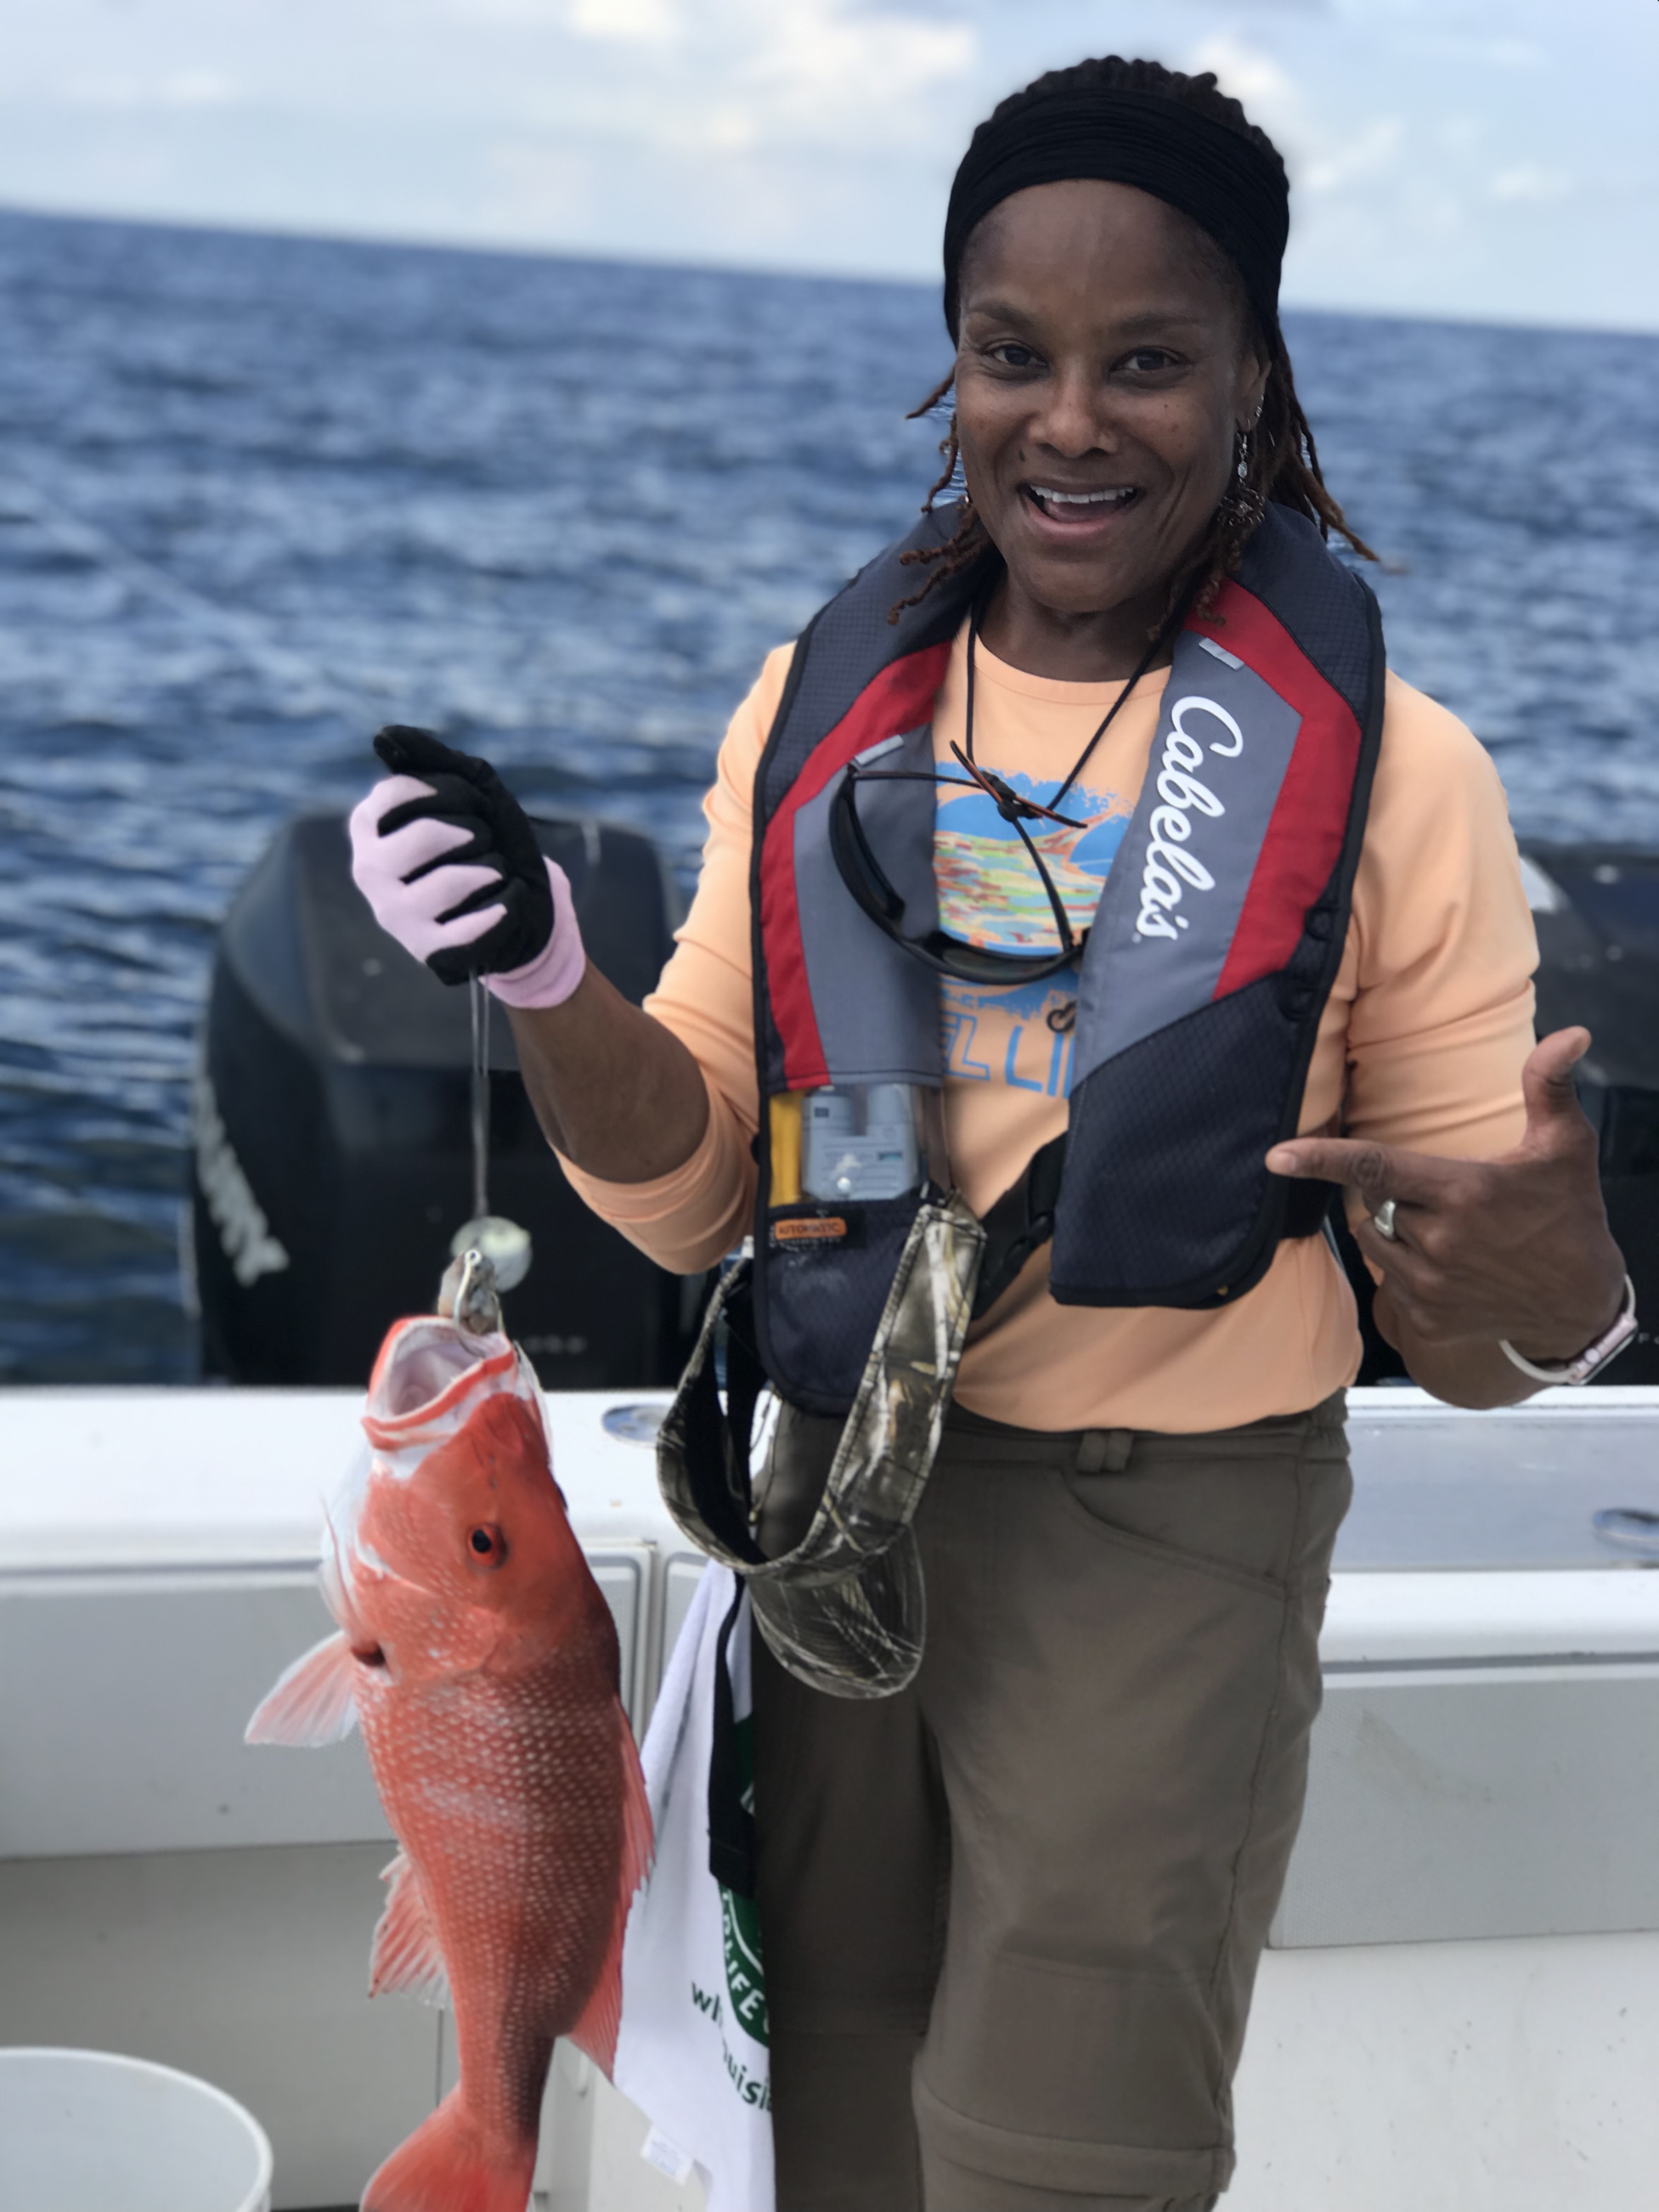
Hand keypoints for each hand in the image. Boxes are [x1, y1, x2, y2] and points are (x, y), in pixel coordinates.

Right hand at [348, 725, 553, 986]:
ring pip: (450, 881)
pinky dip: (502, 907)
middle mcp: (369, 870)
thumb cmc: (488, 840)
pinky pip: (469, 926)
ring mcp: (393, 913)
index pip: (398, 793)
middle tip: (486, 840)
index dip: (451, 792)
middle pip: (424, 837)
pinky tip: (507, 902)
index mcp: (368, 827)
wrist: (524, 901)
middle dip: (474, 833)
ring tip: (495, 873)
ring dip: (491, 870)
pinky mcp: (425, 949)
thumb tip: (383, 737)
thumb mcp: (468, 789)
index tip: (473, 802)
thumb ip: (429, 760)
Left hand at [1266, 1028, 1626, 1367]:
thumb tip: (1573, 1034)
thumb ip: (1549, 1087)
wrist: (1579, 1304)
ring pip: (1375, 1240)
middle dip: (1397, 1193)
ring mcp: (1429, 1285)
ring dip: (1396, 1230)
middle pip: (1375, 1200)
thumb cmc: (1570, 1215)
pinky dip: (1406, 1269)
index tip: (1276, 1156)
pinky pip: (1387, 1281)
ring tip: (1452, 1232)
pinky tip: (1451, 1268)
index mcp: (1461, 1192)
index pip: (1374, 1167)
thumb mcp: (1567, 1147)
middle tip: (1446, 1197)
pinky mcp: (1425, 1318)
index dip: (1321, 1159)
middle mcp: (1438, 1241)